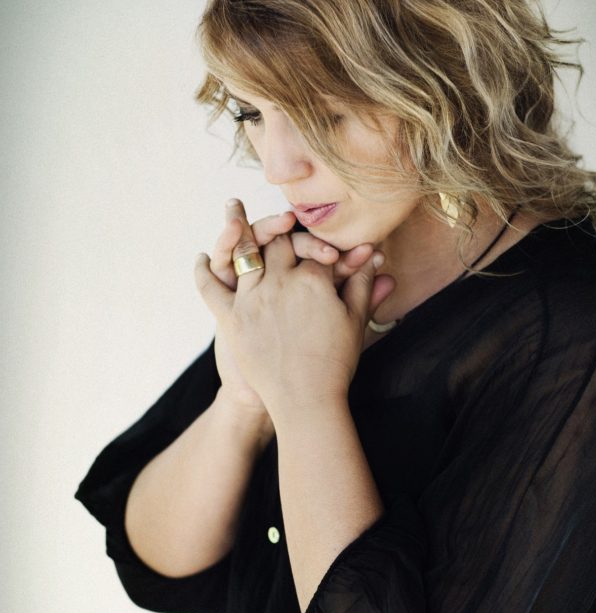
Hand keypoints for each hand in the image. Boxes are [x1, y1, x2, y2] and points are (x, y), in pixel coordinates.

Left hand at [195, 199, 395, 416]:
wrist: (305, 401)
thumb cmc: (335, 364)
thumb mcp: (354, 322)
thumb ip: (362, 286)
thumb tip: (377, 258)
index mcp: (314, 281)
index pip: (314, 249)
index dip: (320, 244)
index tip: (321, 242)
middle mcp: (281, 282)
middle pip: (278, 244)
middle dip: (280, 231)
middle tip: (278, 220)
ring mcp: (254, 297)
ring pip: (245, 253)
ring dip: (237, 230)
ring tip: (231, 211)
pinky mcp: (232, 317)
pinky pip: (210, 285)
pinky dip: (203, 269)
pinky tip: (202, 256)